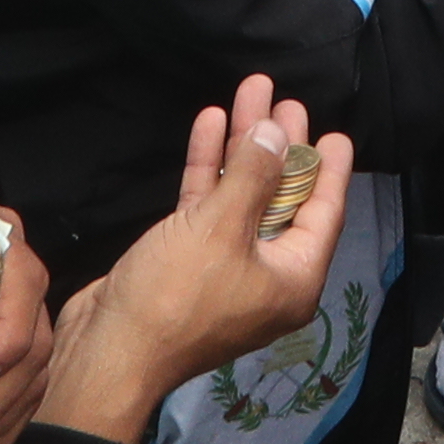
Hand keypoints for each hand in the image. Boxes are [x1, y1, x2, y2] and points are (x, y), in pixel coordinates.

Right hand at [42, 78, 360, 443]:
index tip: (334, 134)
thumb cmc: (176, 294)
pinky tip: (210, 123)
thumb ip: (254, 175)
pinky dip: (208, 168)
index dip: (328, 171)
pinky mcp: (186, 260)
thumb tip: (277, 134)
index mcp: (292, 279)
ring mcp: (224, 267)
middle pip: (282, 198)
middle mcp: (265, 274)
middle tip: (285, 101)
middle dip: (280, 146)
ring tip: (248, 94)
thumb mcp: (221, 229)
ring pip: (242, 196)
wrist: (109, 350)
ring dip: (242, 146)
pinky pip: (207, 207)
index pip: (323, 215)